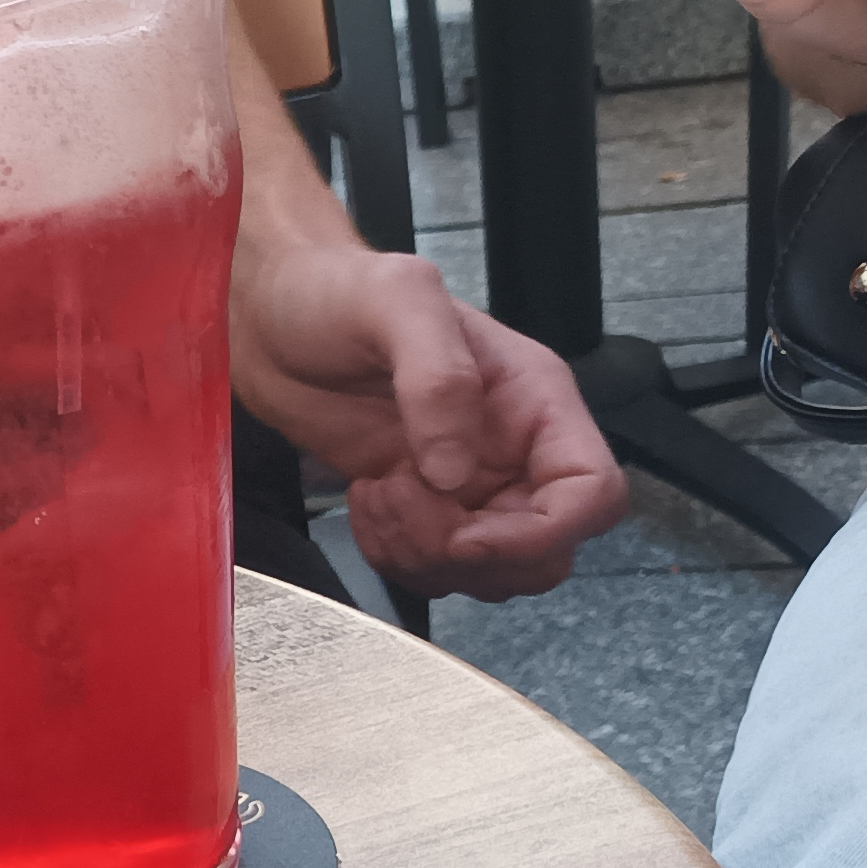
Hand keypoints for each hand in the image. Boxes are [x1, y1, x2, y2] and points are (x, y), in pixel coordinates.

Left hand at [231, 233, 627, 601]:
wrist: (274, 319)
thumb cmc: (336, 294)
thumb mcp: (395, 301)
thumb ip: (438, 377)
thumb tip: (453, 470)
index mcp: (534, 401)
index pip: (593, 493)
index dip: (545, 533)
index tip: (469, 535)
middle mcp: (513, 451)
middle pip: (546, 554)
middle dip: (472, 554)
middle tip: (407, 500)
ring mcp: (468, 486)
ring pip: (487, 573)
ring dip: (424, 555)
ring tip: (381, 491)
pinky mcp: (420, 509)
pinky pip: (431, 569)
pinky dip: (394, 555)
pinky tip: (367, 500)